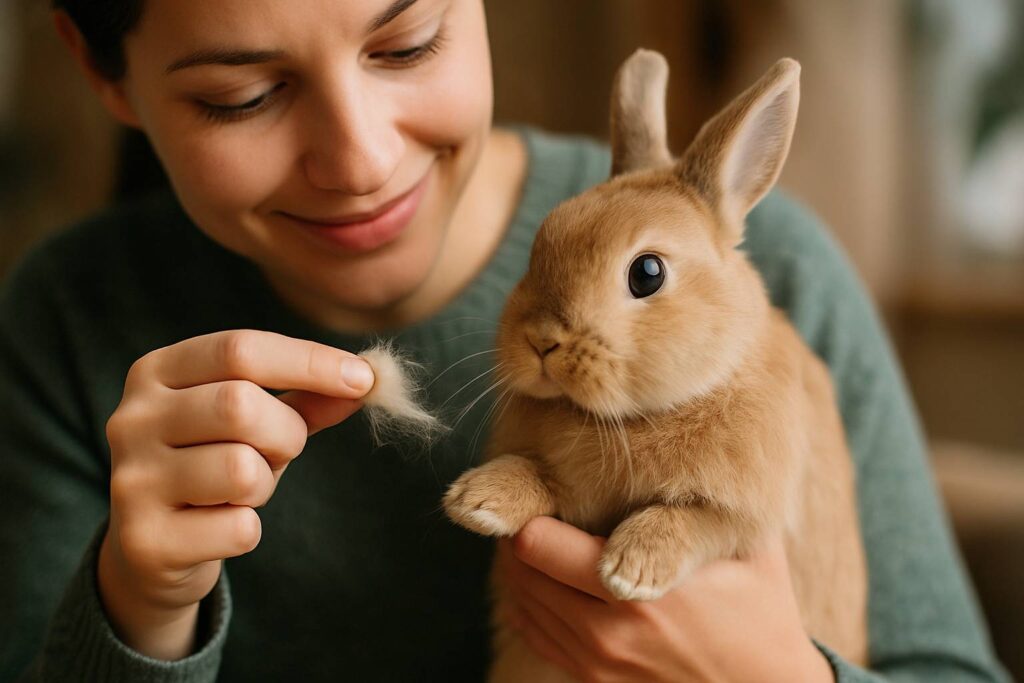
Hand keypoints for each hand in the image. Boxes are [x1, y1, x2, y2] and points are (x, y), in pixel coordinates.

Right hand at [100, 330, 373, 659]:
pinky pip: (238, 529)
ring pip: (241, 470)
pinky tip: (218, 529)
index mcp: (155, 372)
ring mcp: (131, 479)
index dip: (309, 361)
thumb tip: (368, 379)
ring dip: (264, 485)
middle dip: (286, 433)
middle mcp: (131, 419)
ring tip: (240, 492)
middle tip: (281, 451)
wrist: (149, 552)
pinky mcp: (143, 540)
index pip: (240, 349)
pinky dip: (246, 530)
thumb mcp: (256, 423)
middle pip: (240, 405)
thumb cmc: (212, 466)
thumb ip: (307, 397)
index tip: (363, 378)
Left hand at [497, 516, 834, 682]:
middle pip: (520, 567)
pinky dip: (529, 601)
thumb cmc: (763, 616)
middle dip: (524, 532)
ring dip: (523, 566)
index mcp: (640, 590)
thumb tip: (714, 435)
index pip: (541, 542)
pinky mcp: (593, 680)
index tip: (548, 483)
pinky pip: (534, 632)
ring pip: (522, 599)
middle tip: (541, 502)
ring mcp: (597, 661)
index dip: (535, 507)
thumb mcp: (749, 553)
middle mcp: (608, 630)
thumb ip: (715, 502)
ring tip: (544, 533)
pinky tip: (546, 576)